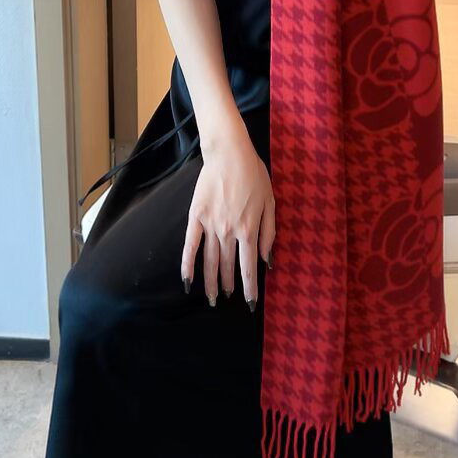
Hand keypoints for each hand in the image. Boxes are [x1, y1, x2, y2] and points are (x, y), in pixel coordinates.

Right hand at [180, 125, 274, 309]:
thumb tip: (267, 261)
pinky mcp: (196, 216)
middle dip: (229, 286)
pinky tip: (187, 280)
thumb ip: (268, 234)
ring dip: (210, 282)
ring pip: (209, 260)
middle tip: (228, 298)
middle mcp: (228, 232)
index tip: (249, 303)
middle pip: (227, 266)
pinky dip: (187, 264)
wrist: (229, 153)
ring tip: (211, 298)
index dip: (249, 288)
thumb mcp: (270, 203)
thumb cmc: (254, 175)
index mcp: (249, 230)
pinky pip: (190, 245)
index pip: (248, 267)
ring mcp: (210, 225)